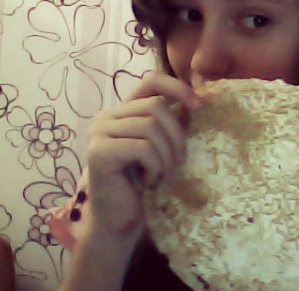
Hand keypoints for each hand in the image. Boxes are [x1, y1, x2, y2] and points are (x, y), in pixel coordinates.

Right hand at [85, 71, 201, 240]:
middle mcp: (106, 116)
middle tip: (179, 162)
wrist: (118, 219)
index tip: (199, 106)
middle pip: (156, 106)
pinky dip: (155, 166)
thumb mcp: (159, 146)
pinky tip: (148, 181)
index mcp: (121, 111)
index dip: (178, 88)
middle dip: (176, 136)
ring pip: (151, 126)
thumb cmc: (142, 183)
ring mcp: (99, 133)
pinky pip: (142, 147)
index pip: (151, 80)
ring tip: (164, 174)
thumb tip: (198, 100)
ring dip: (167, 155)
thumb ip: (168, 122)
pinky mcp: (99, 152)